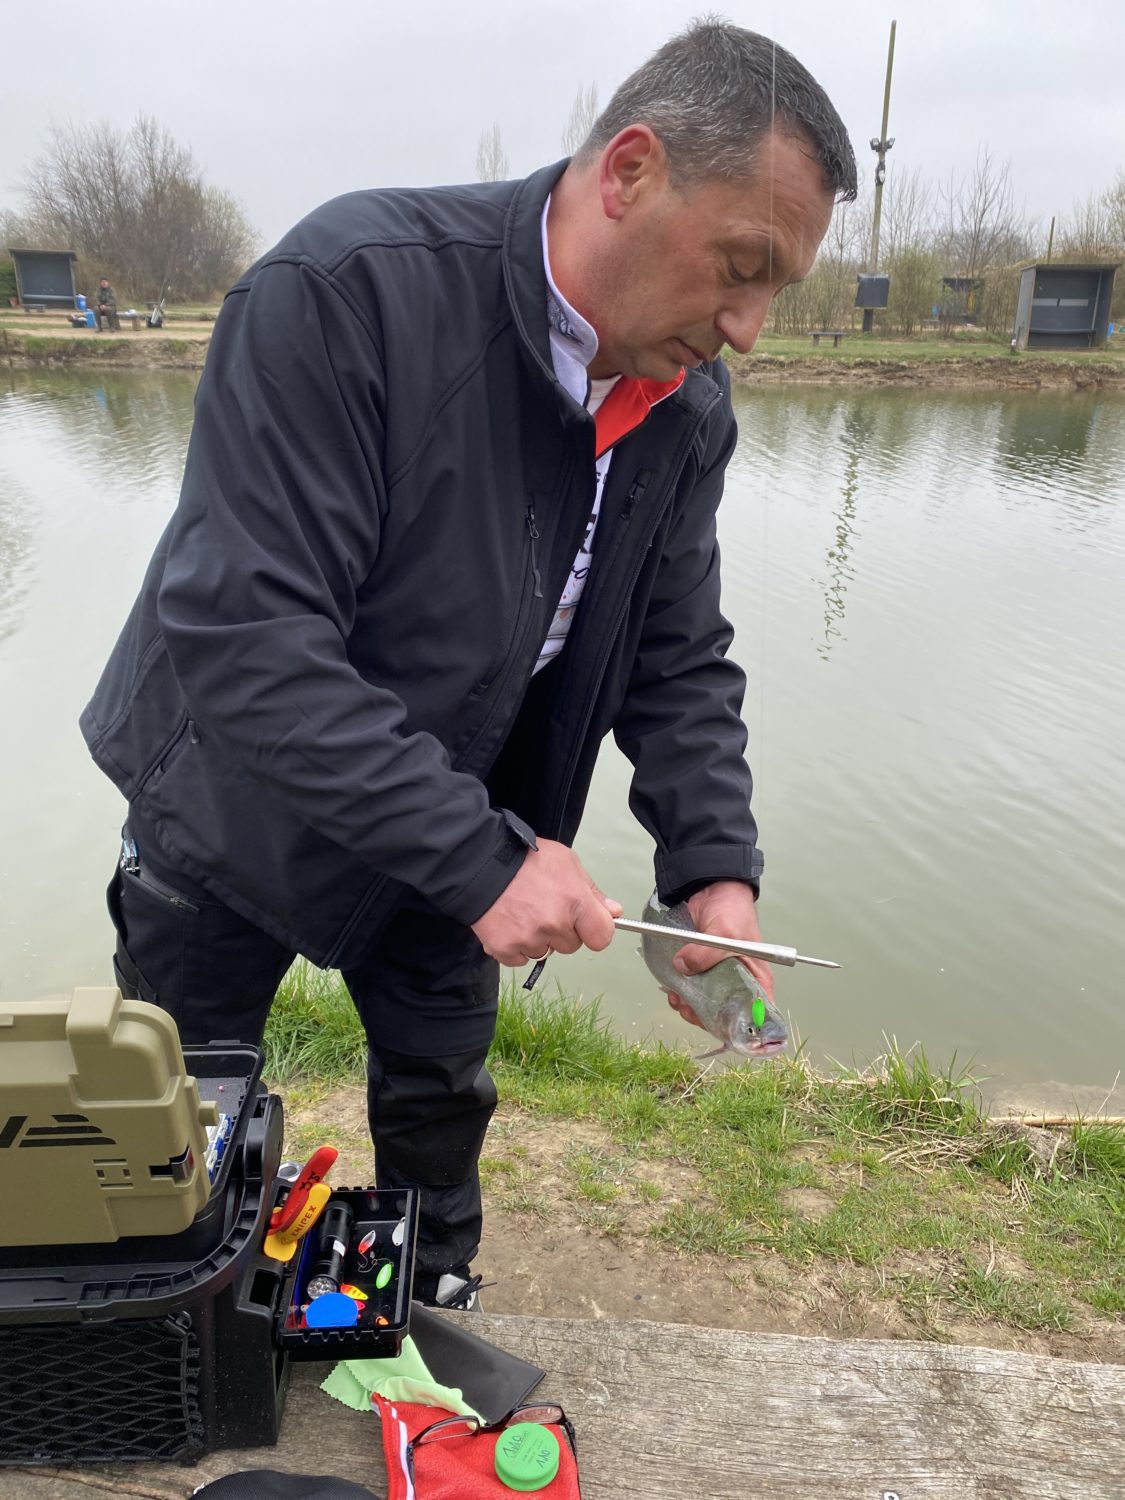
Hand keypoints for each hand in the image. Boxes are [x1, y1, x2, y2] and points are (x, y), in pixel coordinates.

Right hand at [471, 838, 621, 966]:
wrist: (479, 864)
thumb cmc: (525, 859)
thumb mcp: (566, 862)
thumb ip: (592, 891)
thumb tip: (613, 912)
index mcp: (575, 902)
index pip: (602, 937)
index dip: (595, 930)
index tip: (586, 925)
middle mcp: (554, 925)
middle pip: (571, 946)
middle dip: (562, 931)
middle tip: (544, 907)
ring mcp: (529, 940)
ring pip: (545, 952)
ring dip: (538, 939)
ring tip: (523, 911)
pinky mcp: (505, 949)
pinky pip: (520, 959)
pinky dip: (515, 946)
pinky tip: (509, 923)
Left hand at [666, 879, 775, 1027]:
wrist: (711, 889)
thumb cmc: (732, 909)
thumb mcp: (724, 931)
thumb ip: (706, 952)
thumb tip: (683, 968)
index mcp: (757, 979)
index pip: (757, 1015)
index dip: (742, 1026)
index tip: (719, 1027)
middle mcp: (740, 983)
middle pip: (726, 1015)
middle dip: (705, 1017)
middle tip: (688, 1008)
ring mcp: (719, 979)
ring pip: (706, 1005)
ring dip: (689, 1006)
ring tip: (677, 997)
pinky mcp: (700, 972)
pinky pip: (691, 991)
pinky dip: (681, 994)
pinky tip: (672, 989)